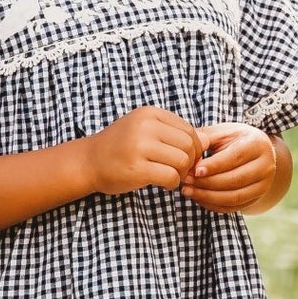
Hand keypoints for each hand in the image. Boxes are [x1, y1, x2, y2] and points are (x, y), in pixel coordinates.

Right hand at [85, 106, 201, 194]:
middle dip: (190, 162)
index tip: (186, 159)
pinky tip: (164, 184)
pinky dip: (172, 184)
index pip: (188, 129)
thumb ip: (175, 133)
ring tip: (171, 176)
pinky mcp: (136, 169)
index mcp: (149, 114)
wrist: (88, 161)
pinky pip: (170, 177)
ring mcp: (139, 147)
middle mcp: (145, 127)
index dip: (195, 147)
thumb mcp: (146, 131)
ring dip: (181, 173)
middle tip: (181, 171)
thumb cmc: (121, 146)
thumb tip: (209, 140)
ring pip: (182, 161)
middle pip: (189, 145)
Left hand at [181, 123, 280, 213]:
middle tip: (186, 180)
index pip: (235, 157)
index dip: (214, 166)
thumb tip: (189, 151)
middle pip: (235, 180)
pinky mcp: (255, 199)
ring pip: (233, 197)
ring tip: (187, 190)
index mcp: (258, 144)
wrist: (254, 154)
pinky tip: (197, 197)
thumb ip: (205, 138)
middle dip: (207, 182)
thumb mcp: (222, 133)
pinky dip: (212, 205)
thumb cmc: (233, 140)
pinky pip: (232, 207)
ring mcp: (263, 185)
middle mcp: (266, 166)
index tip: (195, 170)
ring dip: (207, 196)